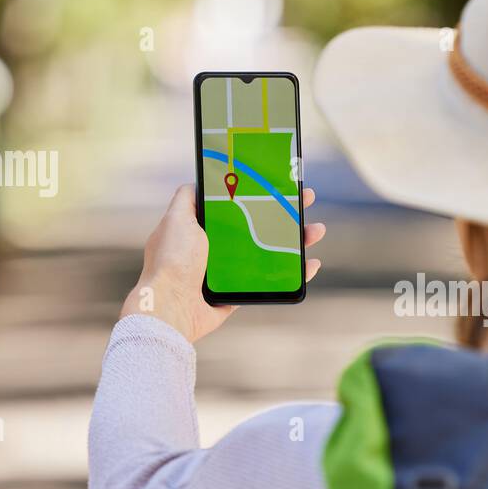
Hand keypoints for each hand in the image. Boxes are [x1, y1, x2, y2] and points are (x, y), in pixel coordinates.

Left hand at [120, 184, 324, 342]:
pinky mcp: (237, 294)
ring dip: (295, 242)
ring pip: (269, 252)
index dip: (259, 194)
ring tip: (316, 231)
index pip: (237, 205)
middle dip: (284, 214)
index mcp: (203, 229)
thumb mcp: (176, 220)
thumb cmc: (172, 262)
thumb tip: (199, 180)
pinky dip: (293, 274)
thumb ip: (186, 199)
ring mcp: (228, 273)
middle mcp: (216, 249)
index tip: (279, 184)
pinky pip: (270, 282)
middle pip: (258, 227)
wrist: (171, 307)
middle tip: (305, 201)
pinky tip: (310, 264)